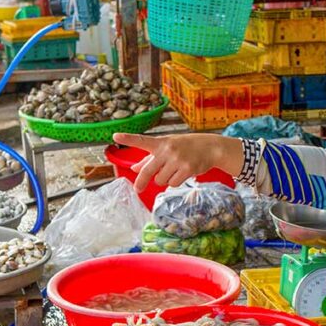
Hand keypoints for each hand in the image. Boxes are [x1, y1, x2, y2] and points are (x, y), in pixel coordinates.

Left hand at [112, 132, 243, 191]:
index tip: (115, 136)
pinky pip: (173, 184)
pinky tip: (182, 174)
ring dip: (164, 180)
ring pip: (161, 180)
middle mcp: (168, 150)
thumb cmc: (186, 146)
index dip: (128, 138)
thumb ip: (149, 158)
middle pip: (148, 171)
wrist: (210, 147)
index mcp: (161, 143)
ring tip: (174, 170)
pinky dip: (175, 182)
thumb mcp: (168, 147)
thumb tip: (134, 168)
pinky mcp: (187, 169)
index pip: (142, 140)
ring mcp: (178, 160)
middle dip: (141, 181)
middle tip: (137, 189)